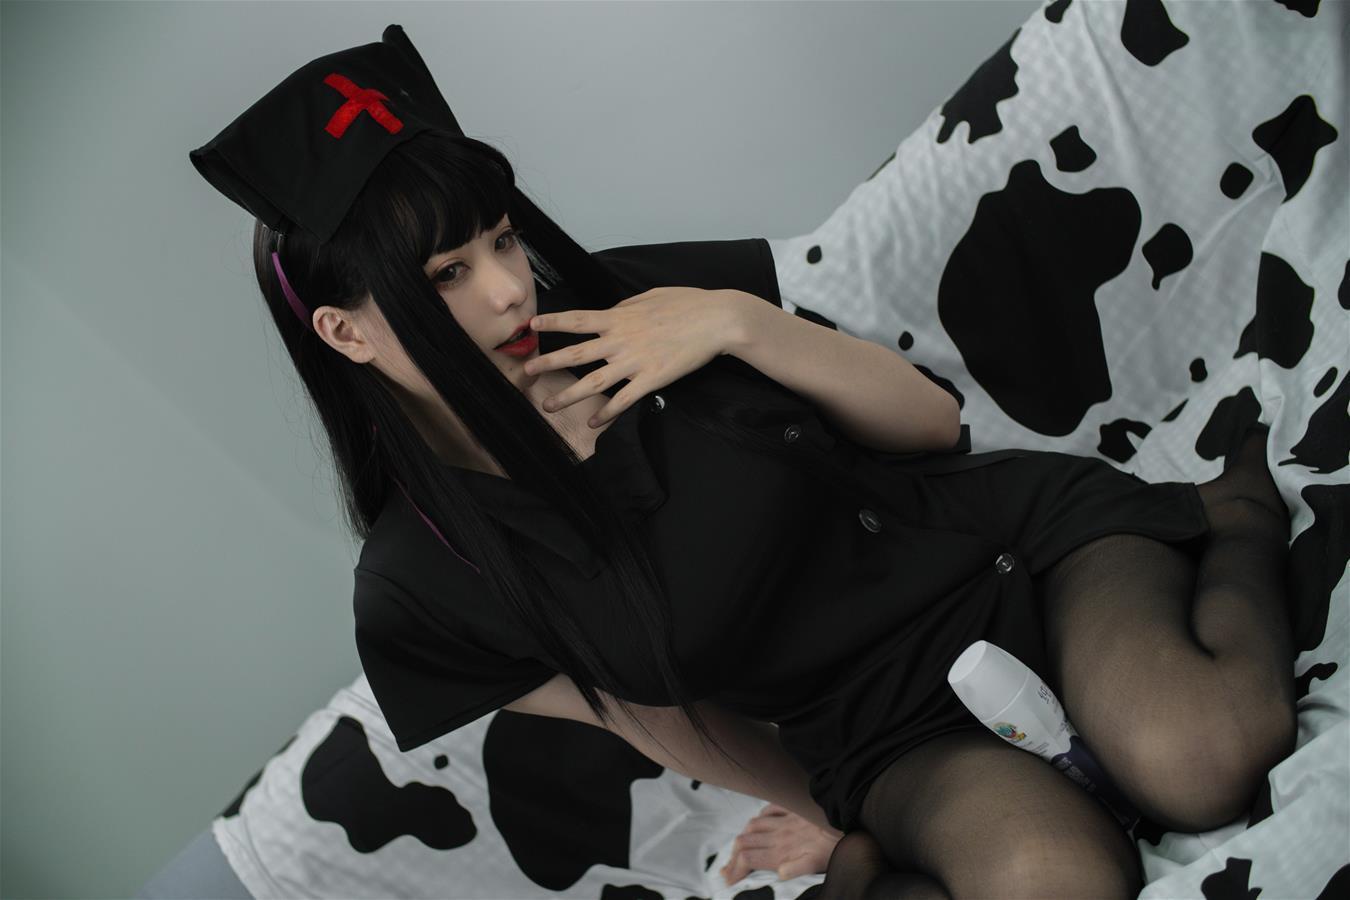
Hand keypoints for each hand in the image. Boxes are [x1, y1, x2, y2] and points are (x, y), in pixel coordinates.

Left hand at [522, 287, 745, 428]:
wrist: (717, 321)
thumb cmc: (687, 303)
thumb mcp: (650, 296)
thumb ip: (626, 306)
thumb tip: (611, 312)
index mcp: (619, 317)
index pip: (578, 319)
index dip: (553, 322)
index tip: (532, 325)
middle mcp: (621, 340)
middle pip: (576, 354)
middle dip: (548, 363)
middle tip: (526, 372)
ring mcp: (635, 362)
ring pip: (593, 382)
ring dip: (568, 395)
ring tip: (548, 406)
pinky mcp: (652, 380)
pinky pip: (624, 400)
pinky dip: (608, 413)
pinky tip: (594, 423)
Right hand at [719, 803, 842, 887]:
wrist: (846, 819)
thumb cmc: (834, 846)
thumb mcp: (818, 865)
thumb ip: (796, 869)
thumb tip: (778, 873)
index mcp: (782, 851)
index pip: (748, 859)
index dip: (735, 870)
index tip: (728, 880)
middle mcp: (779, 835)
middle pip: (744, 842)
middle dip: (732, 857)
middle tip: (727, 869)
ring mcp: (784, 820)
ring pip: (752, 826)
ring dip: (742, 837)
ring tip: (737, 848)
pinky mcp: (792, 810)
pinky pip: (769, 810)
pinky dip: (759, 817)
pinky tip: (758, 821)